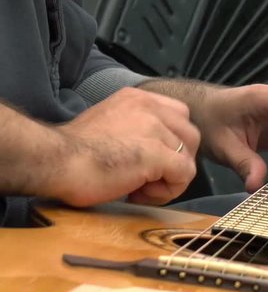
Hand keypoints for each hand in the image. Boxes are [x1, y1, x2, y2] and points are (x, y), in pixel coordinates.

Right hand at [51, 88, 199, 205]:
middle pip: (191, 137)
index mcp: (137, 98)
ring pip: (189, 158)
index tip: (148, 162)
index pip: (180, 118)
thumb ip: (136, 131)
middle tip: (147, 180)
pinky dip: (168, 191)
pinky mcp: (157, 153)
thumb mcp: (111, 126)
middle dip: (176, 163)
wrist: (54, 161)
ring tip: (140, 188)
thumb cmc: (74, 153)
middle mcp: (149, 107)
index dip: (172, 145)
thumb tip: (159, 155)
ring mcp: (154, 128)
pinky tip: (139, 192)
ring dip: (170, 180)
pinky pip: (185, 174)